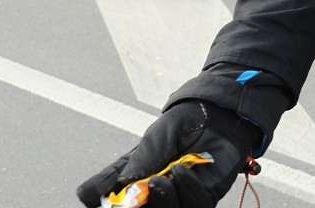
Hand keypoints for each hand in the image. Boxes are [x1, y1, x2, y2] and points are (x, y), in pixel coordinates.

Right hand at [77, 101, 259, 207]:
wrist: (218, 115)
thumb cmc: (184, 123)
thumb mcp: (160, 135)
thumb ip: (144, 157)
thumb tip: (124, 181)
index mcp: (132, 178)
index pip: (105, 197)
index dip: (98, 201)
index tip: (95, 199)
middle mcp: (151, 193)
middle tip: (134, 197)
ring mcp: (176, 199)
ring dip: (161, 201)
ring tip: (161, 179)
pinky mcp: (201, 199)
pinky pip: (194, 207)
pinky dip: (186, 191)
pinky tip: (182, 172)